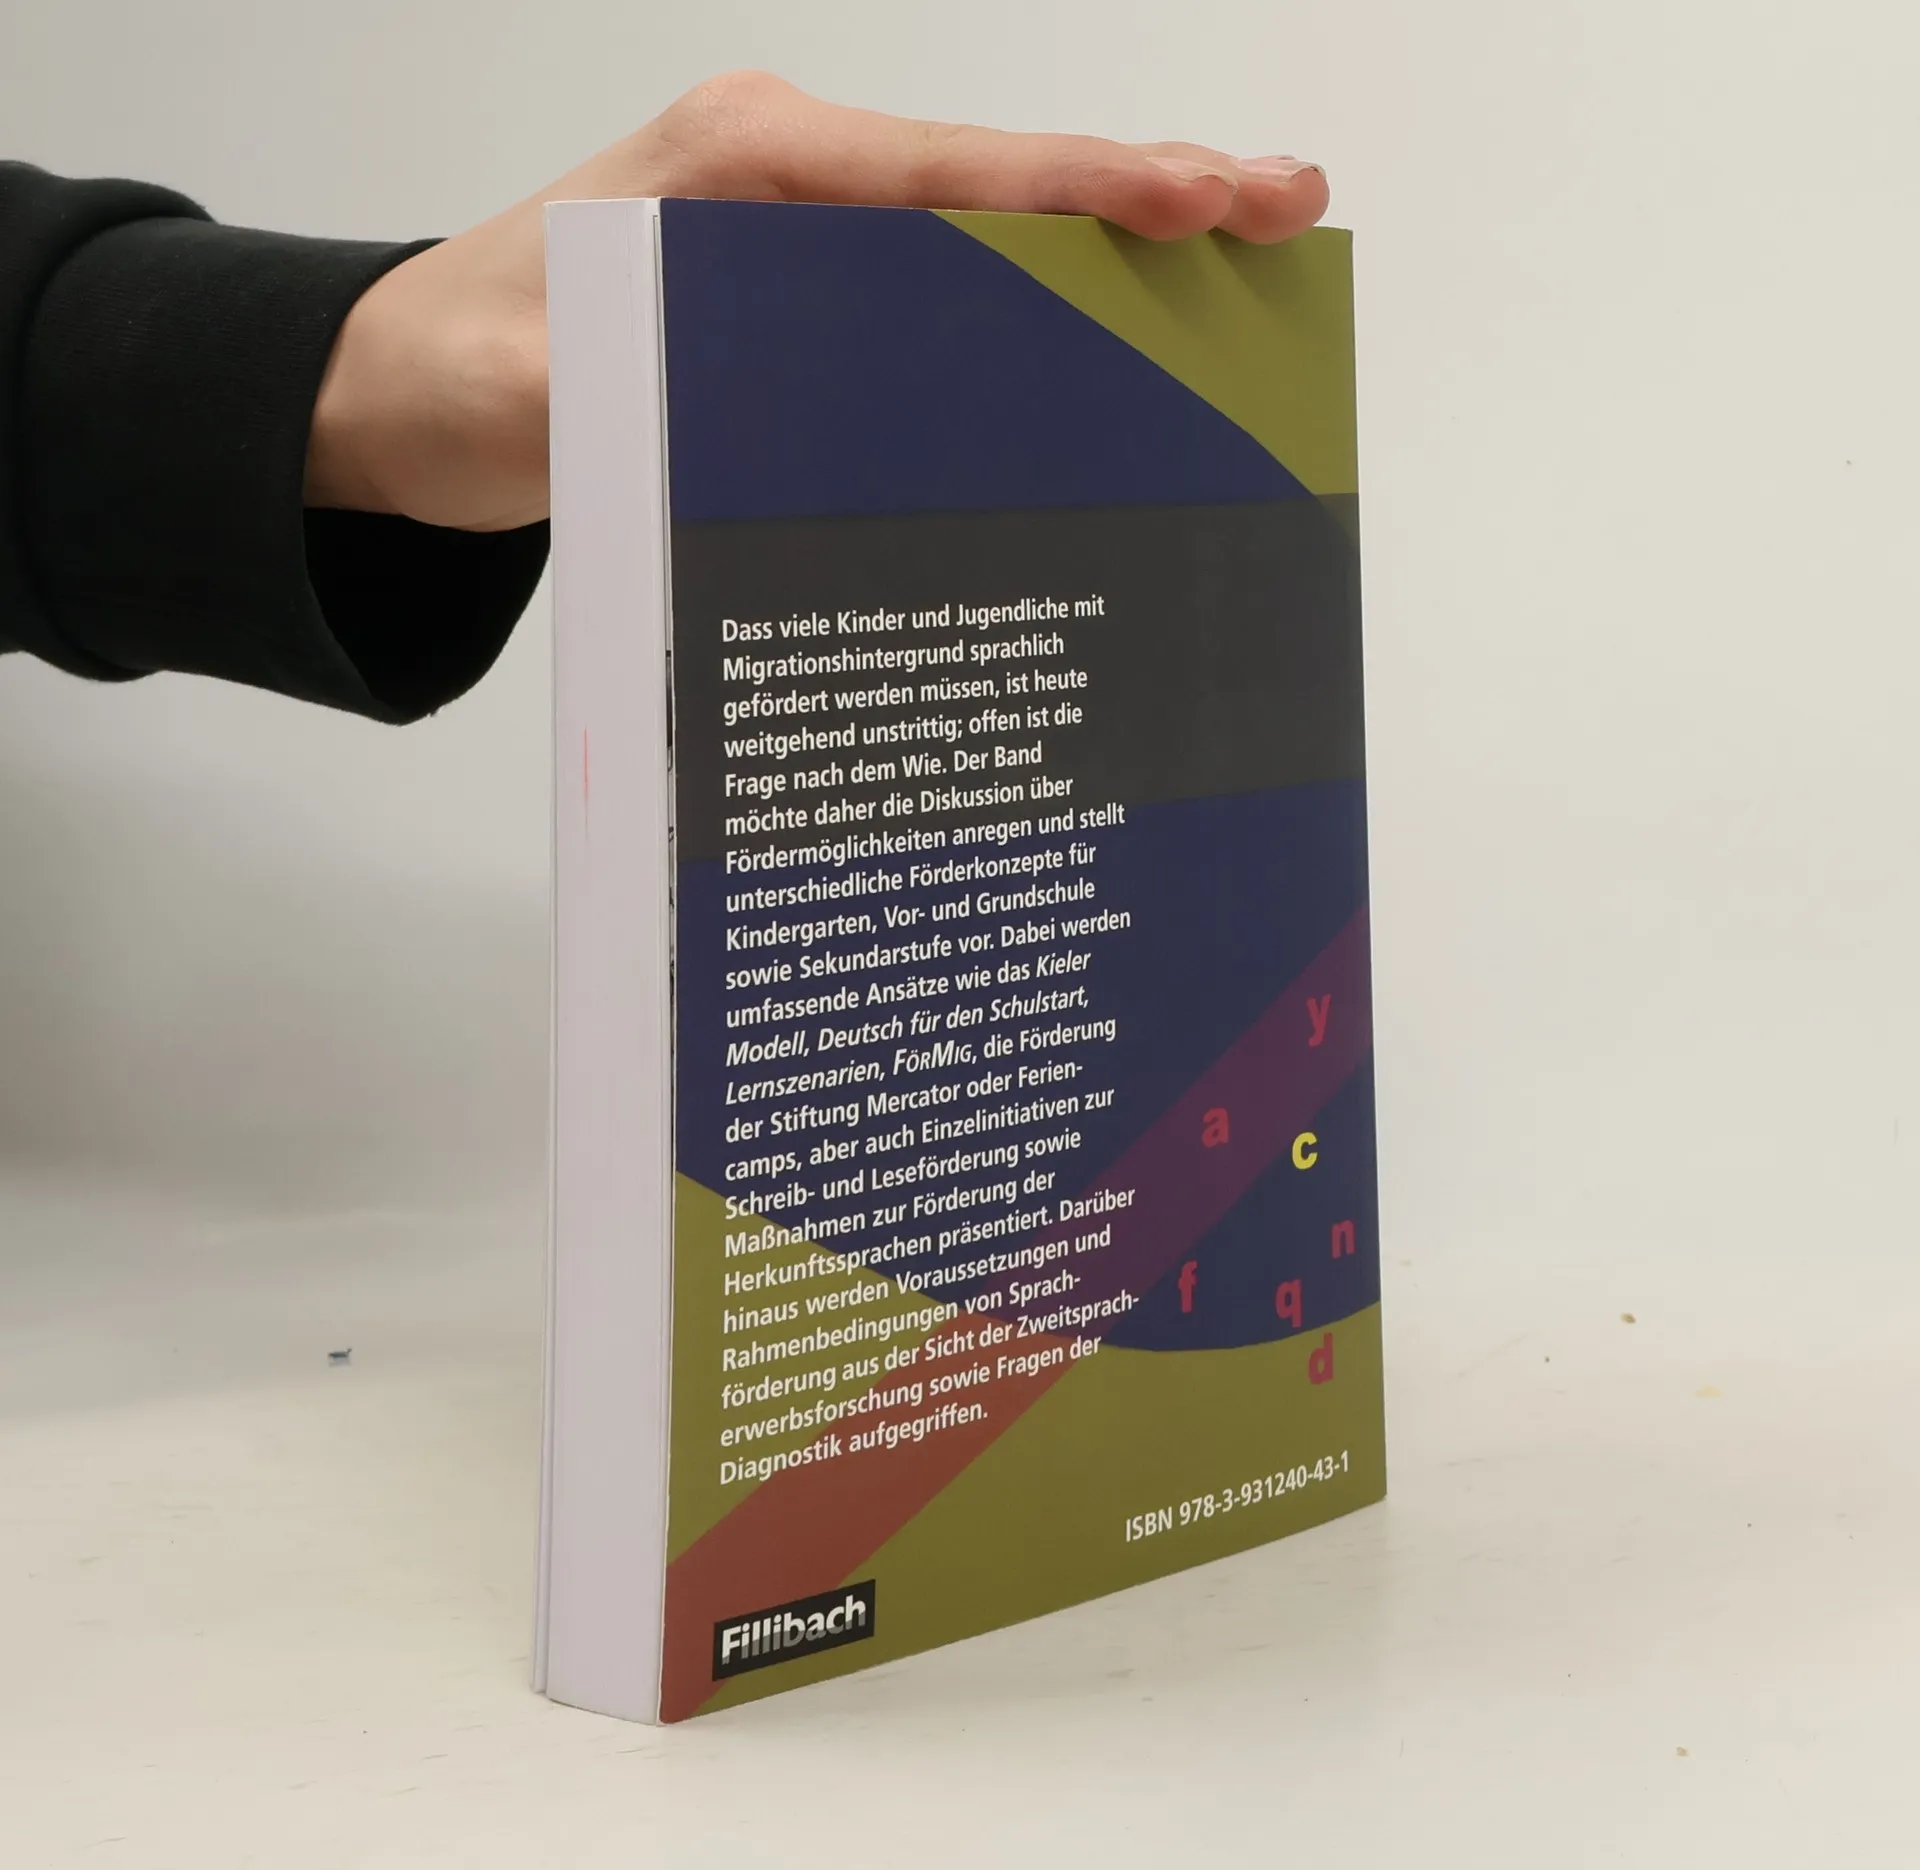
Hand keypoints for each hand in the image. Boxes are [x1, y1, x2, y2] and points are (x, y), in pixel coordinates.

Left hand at [305, 71, 1330, 532]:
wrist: (395, 389)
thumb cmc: (456, 373)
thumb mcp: (523, 396)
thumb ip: (625, 395)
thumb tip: (746, 422)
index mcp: (739, 171)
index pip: (945, 173)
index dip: (1082, 189)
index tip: (1203, 199)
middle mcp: (786, 183)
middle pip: (997, 186)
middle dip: (1142, 197)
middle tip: (1285, 212)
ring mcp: (798, 238)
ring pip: (984, 235)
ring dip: (1109, 255)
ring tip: (1239, 268)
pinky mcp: (798, 297)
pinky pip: (941, 293)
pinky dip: (1036, 308)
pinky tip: (1110, 347)